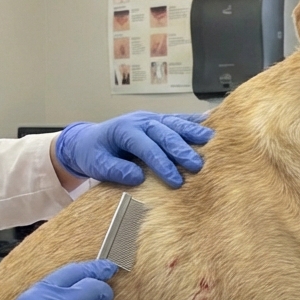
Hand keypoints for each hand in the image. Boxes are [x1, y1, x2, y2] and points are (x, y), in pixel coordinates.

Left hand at [54, 112, 213, 187]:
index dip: (161, 163)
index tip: (175, 181)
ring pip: (174, 122)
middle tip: (198, 165)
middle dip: (182, 149)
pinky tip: (210, 121)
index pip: (146, 146)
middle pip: (164, 133)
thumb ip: (115, 170)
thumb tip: (138, 177)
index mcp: (124, 130)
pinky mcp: (158, 120)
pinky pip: (177, 118)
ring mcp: (150, 118)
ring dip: (193, 132)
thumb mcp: (97, 165)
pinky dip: (193, 120)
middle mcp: (140, 121)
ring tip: (212, 141)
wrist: (88, 140)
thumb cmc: (93, 153)